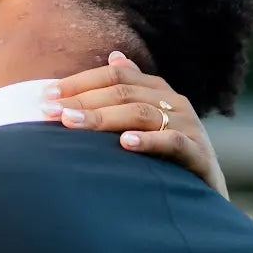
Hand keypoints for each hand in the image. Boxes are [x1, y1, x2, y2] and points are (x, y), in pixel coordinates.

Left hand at [41, 51, 228, 197]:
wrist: (206, 197)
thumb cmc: (166, 158)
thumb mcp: (147, 122)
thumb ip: (129, 91)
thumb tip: (114, 55)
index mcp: (159, 90)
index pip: (115, 76)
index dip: (80, 82)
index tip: (47, 95)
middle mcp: (176, 103)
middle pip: (124, 93)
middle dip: (84, 100)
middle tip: (51, 112)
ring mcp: (190, 127)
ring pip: (143, 114)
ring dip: (104, 118)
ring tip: (73, 123)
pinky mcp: (200, 155)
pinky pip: (173, 142)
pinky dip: (148, 141)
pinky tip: (124, 143)